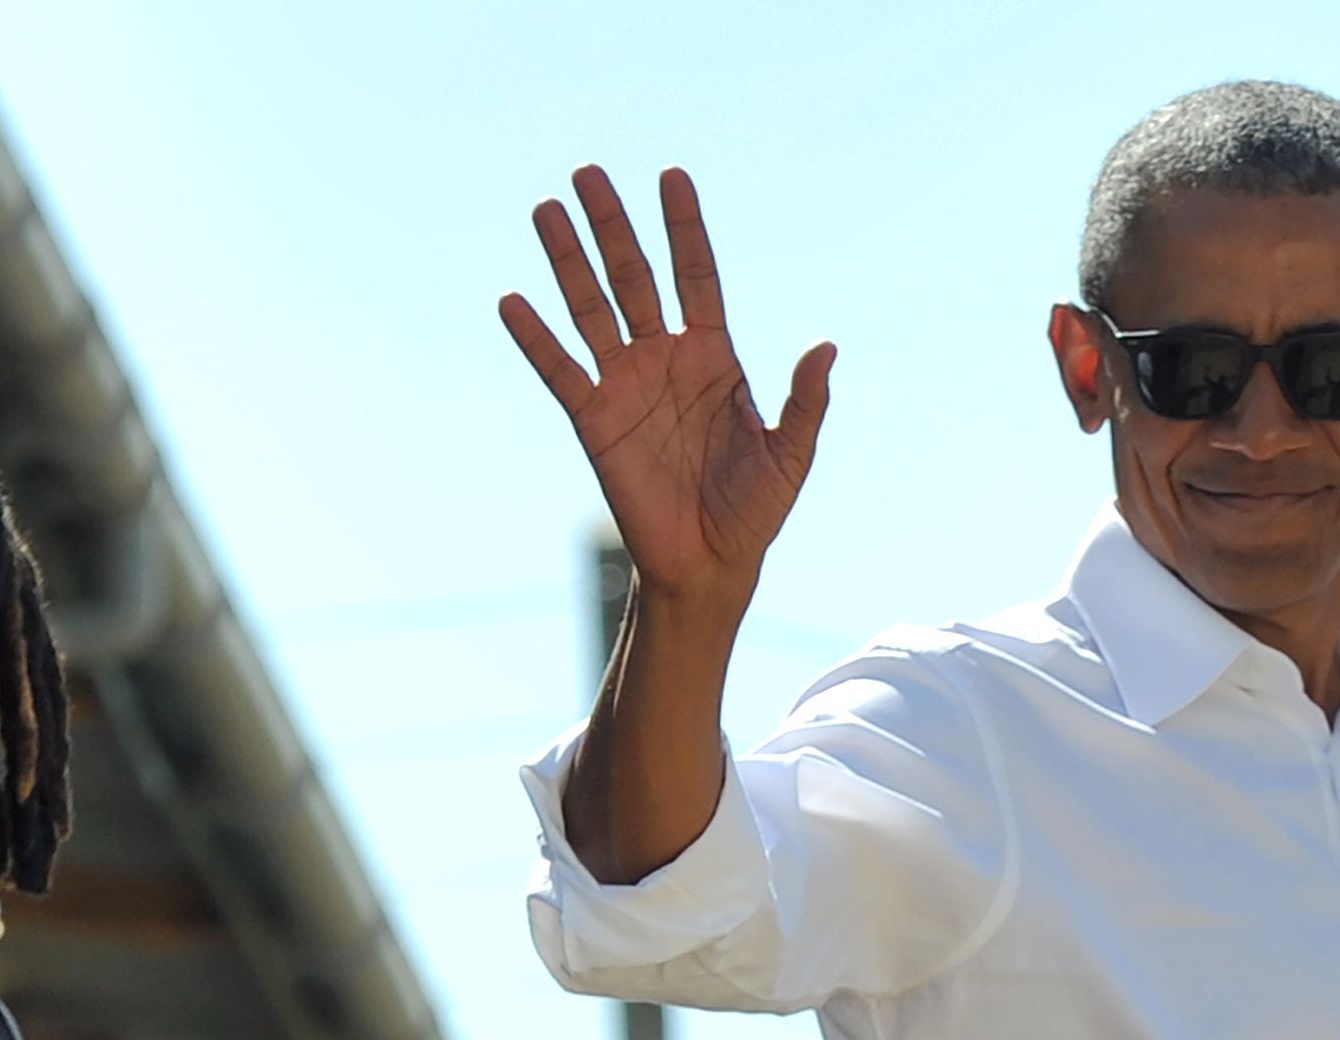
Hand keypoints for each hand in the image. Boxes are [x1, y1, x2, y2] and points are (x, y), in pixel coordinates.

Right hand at [499, 166, 832, 619]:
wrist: (711, 566)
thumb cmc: (754, 511)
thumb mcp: (790, 455)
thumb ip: (806, 401)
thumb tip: (826, 345)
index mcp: (713, 357)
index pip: (696, 276)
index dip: (684, 228)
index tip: (672, 177)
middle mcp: (664, 359)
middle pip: (635, 277)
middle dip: (613, 226)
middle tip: (589, 172)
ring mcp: (626, 386)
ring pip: (592, 309)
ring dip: (568, 260)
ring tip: (546, 210)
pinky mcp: (594, 420)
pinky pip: (560, 371)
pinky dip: (536, 338)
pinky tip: (513, 300)